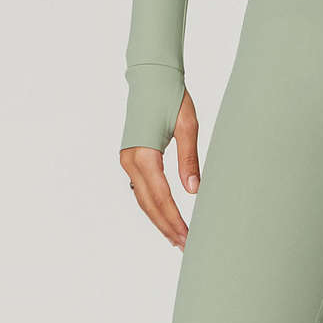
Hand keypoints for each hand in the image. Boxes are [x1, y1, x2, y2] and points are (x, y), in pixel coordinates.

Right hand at [120, 89, 200, 248]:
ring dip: (158, 218)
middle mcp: (130, 160)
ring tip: (176, 237)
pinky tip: (164, 213)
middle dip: (166, 226)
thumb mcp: (187, 125)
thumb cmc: (172, 96)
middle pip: (148, 204)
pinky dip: (152, 204)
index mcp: (144, 154)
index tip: (188, 236)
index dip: (174, 219)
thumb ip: (189, 159)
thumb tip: (194, 191)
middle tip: (185, 245)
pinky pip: (141, 188)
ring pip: (142, 198)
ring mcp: (128, 159)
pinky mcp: (131, 156)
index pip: (160, 197)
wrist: (152, 77)